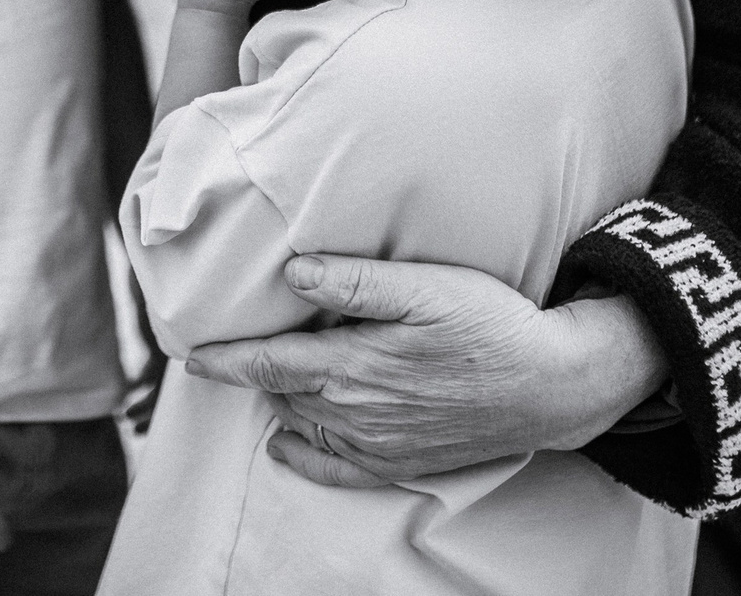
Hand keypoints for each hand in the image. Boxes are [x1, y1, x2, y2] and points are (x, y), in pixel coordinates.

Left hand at [183, 255, 669, 487]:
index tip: (189, 350)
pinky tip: (285, 446)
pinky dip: (302, 457)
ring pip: (303, 424)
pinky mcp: (400, 462)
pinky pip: (334, 469)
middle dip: (244, 375)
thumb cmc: (491, 324)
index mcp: (354, 364)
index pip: (266, 364)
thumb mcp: (427, 286)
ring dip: (274, 402)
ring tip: (253, 379)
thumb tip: (293, 272)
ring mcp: (377, 443)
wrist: (551, 385)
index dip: (223, 358)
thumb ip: (356, 280)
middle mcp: (356, 411)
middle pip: (279, 393)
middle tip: (216, 355)